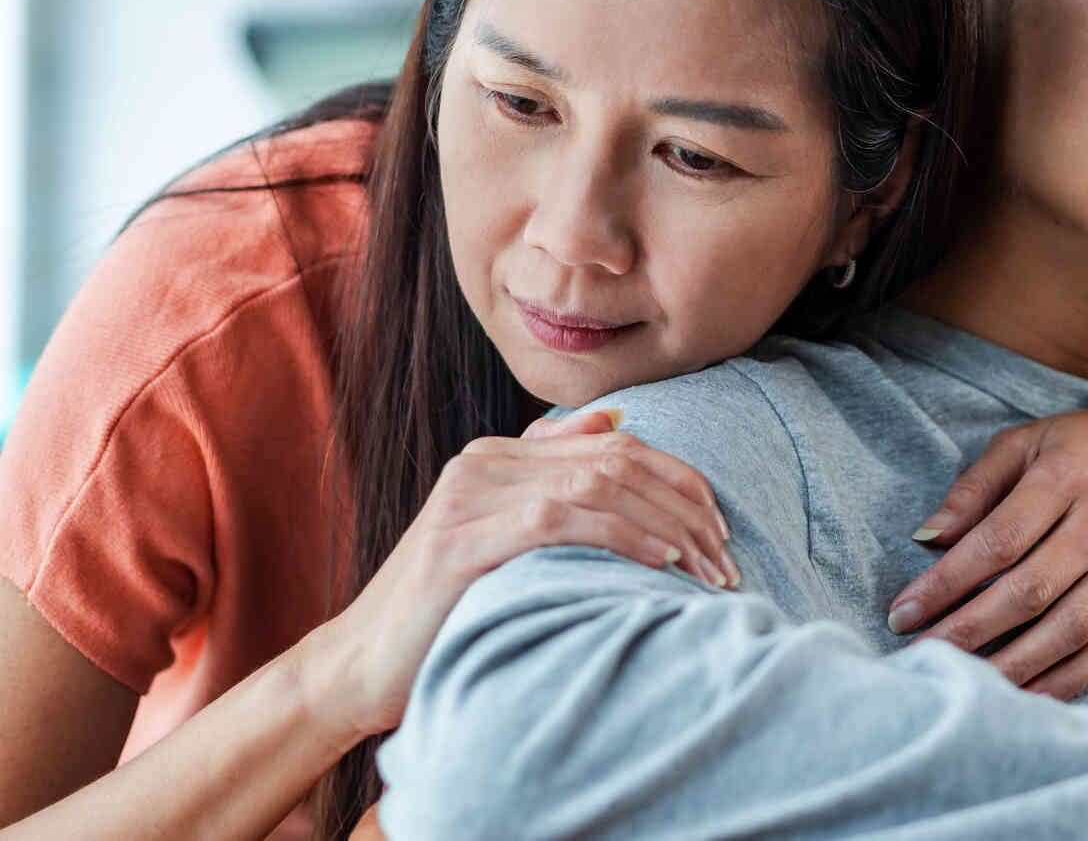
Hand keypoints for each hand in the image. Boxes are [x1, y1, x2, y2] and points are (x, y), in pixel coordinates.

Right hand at [299, 410, 734, 742]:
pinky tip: (658, 561)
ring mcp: (468, 497)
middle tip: (725, 557)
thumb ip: (552, 476)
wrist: (362, 665)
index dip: (679, 480)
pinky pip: (559, 520)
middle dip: (683, 508)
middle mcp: (483, 462)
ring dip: (665, 526)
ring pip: (596, 485)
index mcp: (499, 454)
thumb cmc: (446, 608)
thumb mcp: (504, 535)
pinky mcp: (460, 540)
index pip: (616, 446)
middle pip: (615, 462)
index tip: (721, 525)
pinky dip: (619, 535)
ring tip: (706, 567)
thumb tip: (617, 421)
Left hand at [885, 404, 1087, 699]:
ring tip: (966, 683)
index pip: (998, 541)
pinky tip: (1026, 695)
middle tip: (923, 655)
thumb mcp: (1027, 443)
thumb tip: (927, 537)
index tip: (903, 613)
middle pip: (1030, 591)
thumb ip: (975, 488)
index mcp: (1065, 478)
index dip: (946, 583)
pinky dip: (1066, 679)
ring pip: (1070, 628)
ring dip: (1014, 664)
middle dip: (969, 631)